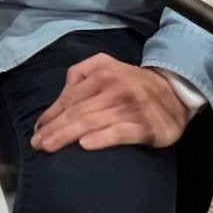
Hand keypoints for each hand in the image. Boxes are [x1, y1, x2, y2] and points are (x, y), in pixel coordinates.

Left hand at [31, 55, 189, 152]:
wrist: (175, 91)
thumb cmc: (133, 82)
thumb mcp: (108, 65)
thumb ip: (83, 71)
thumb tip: (63, 91)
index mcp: (104, 73)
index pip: (71, 97)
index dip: (51, 114)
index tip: (37, 130)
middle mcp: (115, 88)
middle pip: (77, 112)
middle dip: (54, 129)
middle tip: (37, 144)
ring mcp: (130, 107)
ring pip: (92, 122)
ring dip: (67, 136)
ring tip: (50, 147)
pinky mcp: (145, 126)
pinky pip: (119, 133)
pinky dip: (101, 139)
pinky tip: (85, 145)